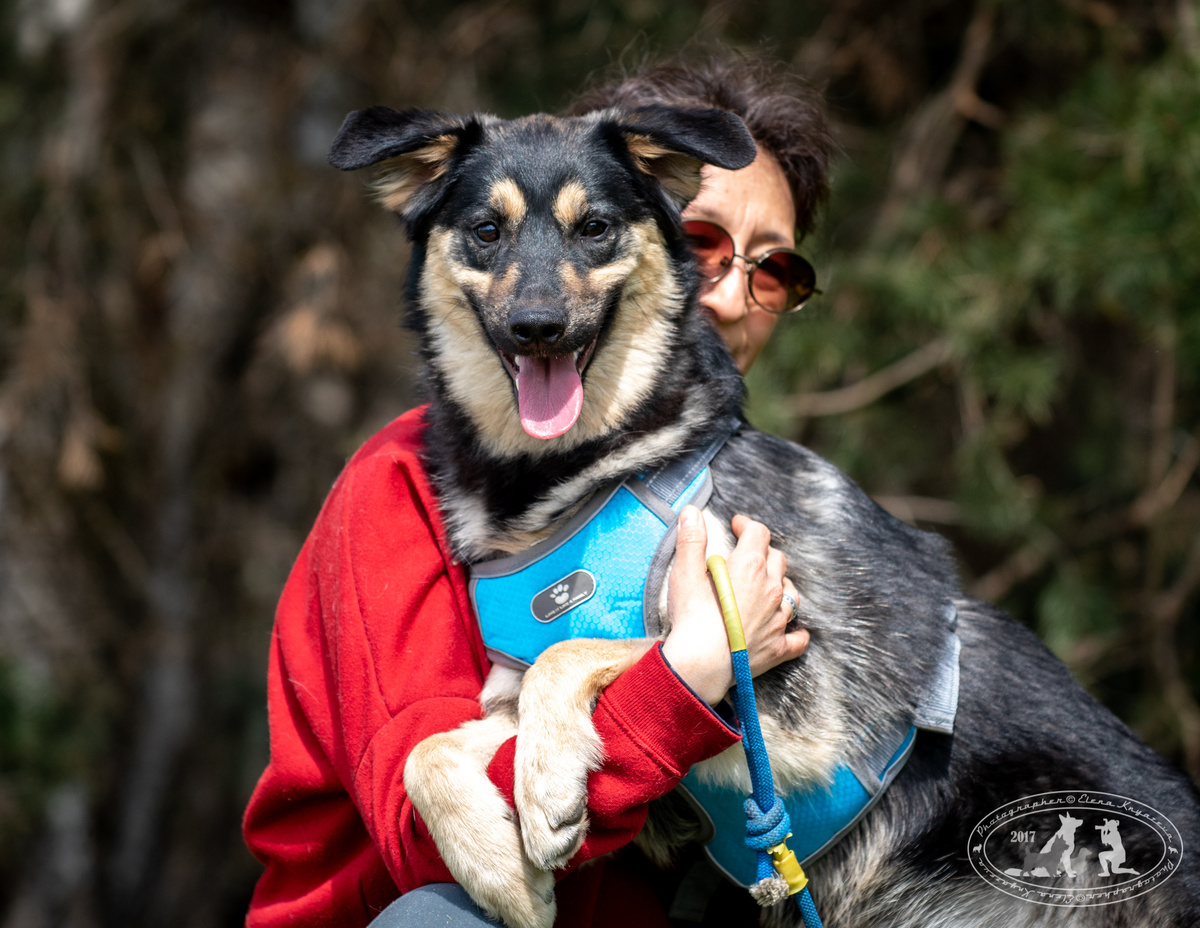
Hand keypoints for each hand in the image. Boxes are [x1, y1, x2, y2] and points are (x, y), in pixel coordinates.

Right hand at [660, 507, 809, 703]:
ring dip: (781, 586)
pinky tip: (793, 631)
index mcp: (750, 566)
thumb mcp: (684, 572)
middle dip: (763, 553)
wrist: (700, 664)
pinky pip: (798, 638)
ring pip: (792, 594)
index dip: (747, 525)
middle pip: (777, 560)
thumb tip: (692, 511)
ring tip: (767, 587)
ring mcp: (778, 619)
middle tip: (746, 556)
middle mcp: (770, 589)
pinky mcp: (778, 647)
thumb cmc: (691, 617)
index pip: (758, 533)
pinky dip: (797, 632)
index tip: (736, 526)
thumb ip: (691, 539)